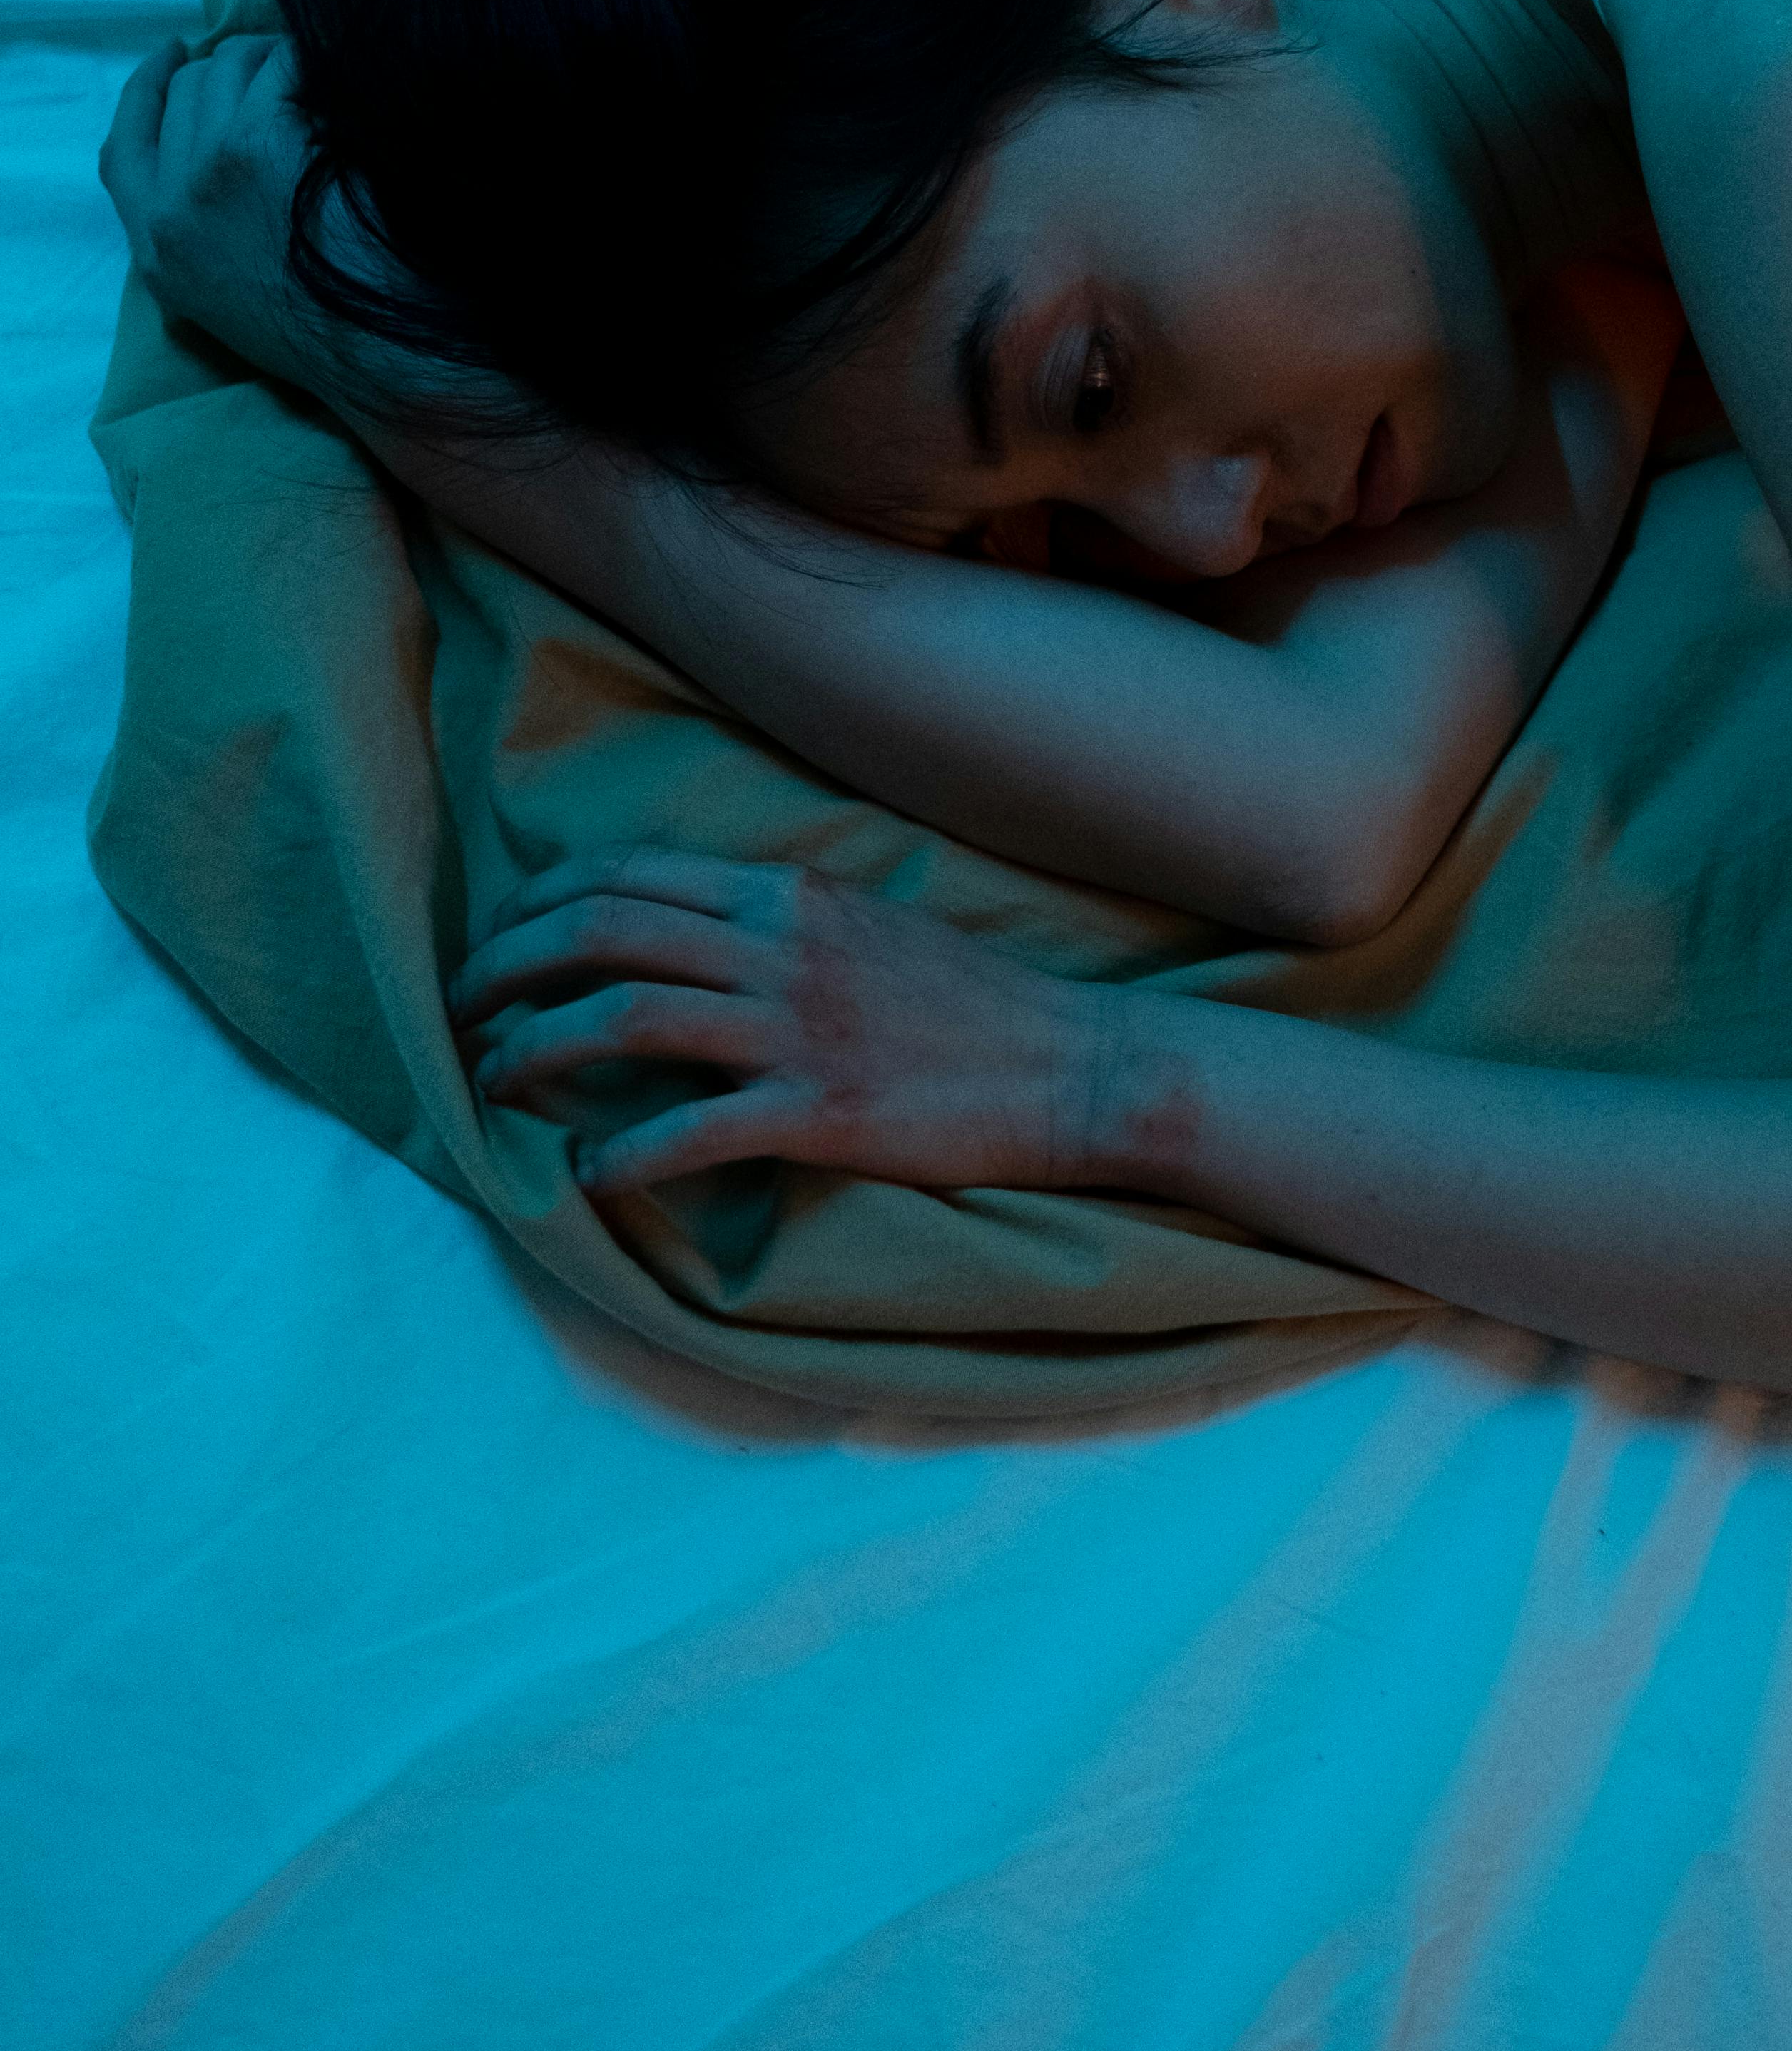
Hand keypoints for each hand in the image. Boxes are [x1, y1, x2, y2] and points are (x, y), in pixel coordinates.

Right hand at [99, 30, 329, 387]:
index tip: (171, 54)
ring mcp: (211, 170)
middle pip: (184, 94)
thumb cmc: (326, 331)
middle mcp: (171, 210)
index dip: (145, 91)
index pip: (123, 150)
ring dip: (277, 59)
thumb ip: (200, 233)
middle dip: (233, 69)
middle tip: (282, 70)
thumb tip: (205, 163)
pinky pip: (284, 66)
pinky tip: (347, 79)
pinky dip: (314, 62)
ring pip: (229, 66)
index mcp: (155, 254)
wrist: (375, 352)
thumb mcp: (227, 298)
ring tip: (321, 78)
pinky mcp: (262, 142)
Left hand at [449, 851, 1119, 1202]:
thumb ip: (778, 920)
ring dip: (534, 1048)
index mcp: (789, 893)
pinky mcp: (819, 1112)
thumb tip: (685, 930)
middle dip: (505, 965)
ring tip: (490, 1082)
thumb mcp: (869, 926)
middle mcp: (781, 945)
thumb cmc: (972, 1005)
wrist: (1074, 1066)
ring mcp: (798, 1027)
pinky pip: (689, 1128)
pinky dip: (620, 1154)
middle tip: (458, 1008)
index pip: (628, 872)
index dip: (537, 902)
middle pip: (601, 929)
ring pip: (624, 1013)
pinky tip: (585, 1178)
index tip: (495, 939)